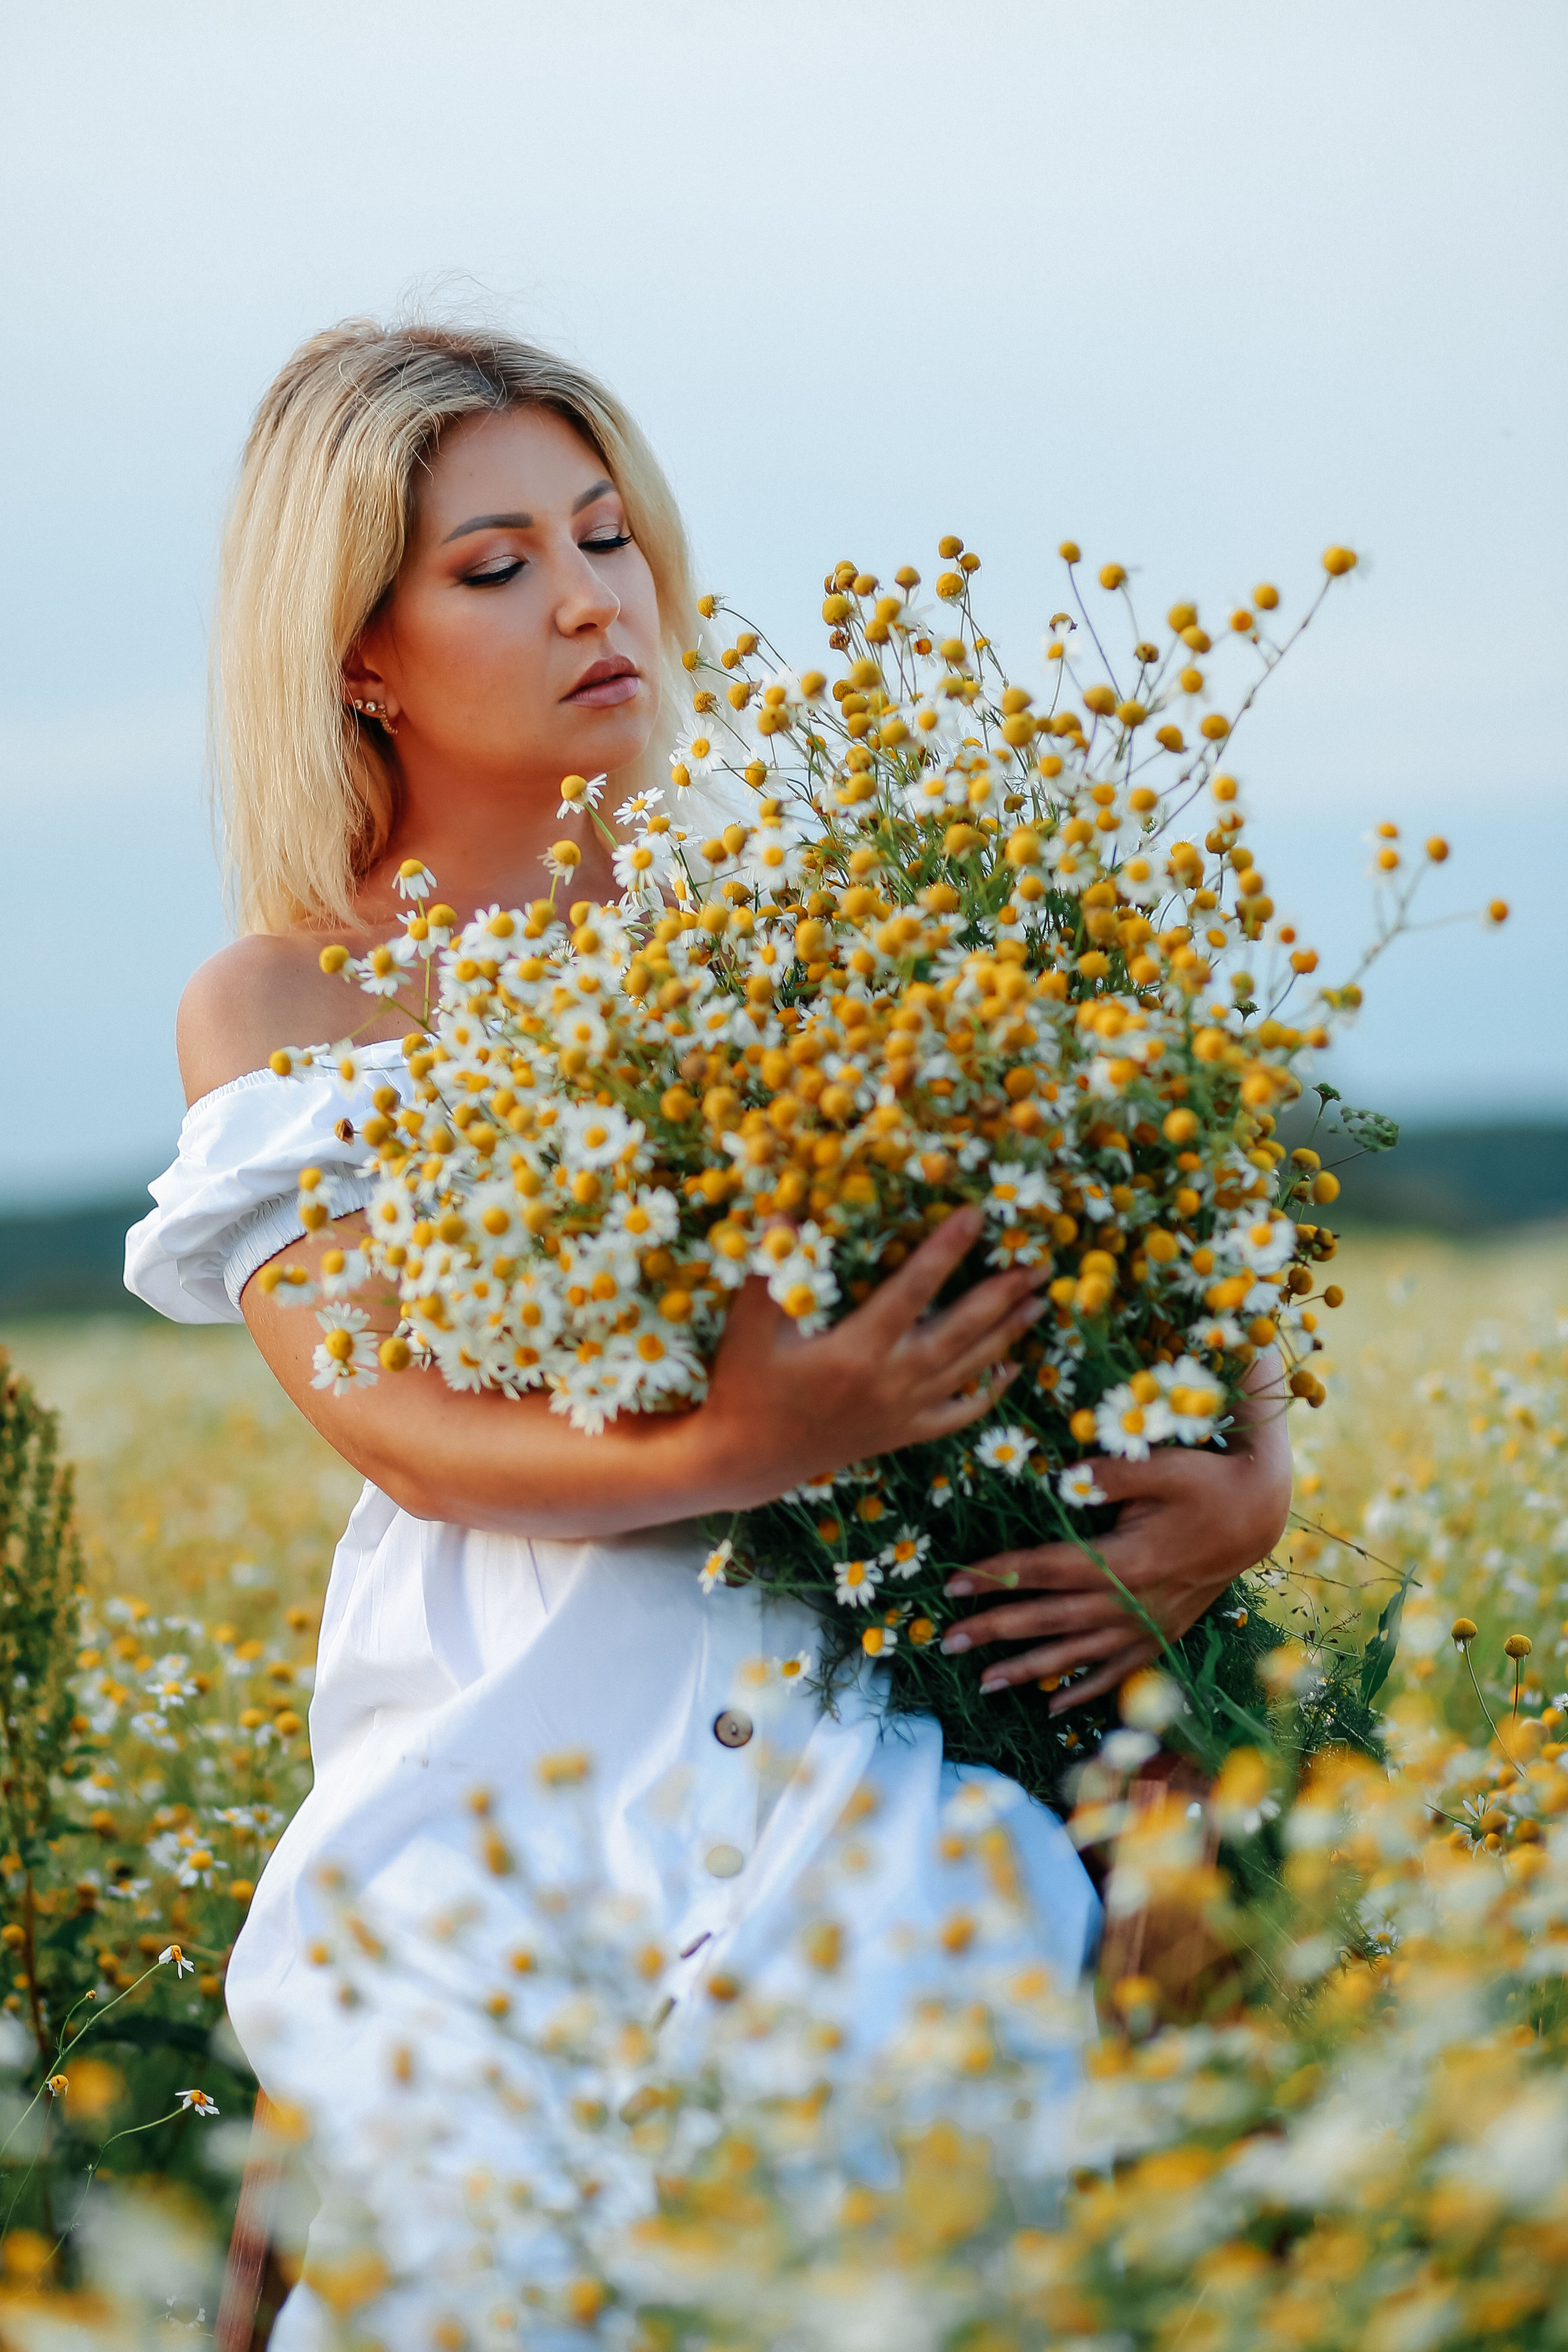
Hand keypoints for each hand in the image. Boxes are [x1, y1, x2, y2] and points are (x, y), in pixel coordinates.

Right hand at [698, 1206, 1050, 1511]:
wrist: (746, 1460)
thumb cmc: (745, 1385)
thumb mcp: (748, 1328)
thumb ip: (770, 1272)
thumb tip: (786, 1214)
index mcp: (857, 1350)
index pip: (913, 1290)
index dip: (946, 1250)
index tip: (976, 1215)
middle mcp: (891, 1381)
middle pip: (961, 1330)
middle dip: (1003, 1294)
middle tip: (1040, 1262)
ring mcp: (902, 1411)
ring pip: (969, 1368)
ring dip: (1008, 1333)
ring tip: (1039, 1301)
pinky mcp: (902, 1432)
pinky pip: (958, 1413)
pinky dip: (989, 1392)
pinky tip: (1011, 1369)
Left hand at [938, 1358, 1292, 1713]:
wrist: (1258, 1517)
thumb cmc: (1205, 1483)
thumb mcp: (1160, 1468)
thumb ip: (1110, 1475)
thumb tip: (1065, 1479)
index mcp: (1125, 1559)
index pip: (1046, 1569)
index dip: (998, 1577)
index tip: (954, 1585)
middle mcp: (1132, 1601)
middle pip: (1050, 1618)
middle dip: (996, 1629)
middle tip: (947, 1641)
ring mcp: (1147, 1624)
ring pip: (1077, 1654)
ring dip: (1028, 1668)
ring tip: (983, 1681)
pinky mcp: (1162, 1635)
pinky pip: (1117, 1671)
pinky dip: (1084, 1690)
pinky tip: (1052, 1707)